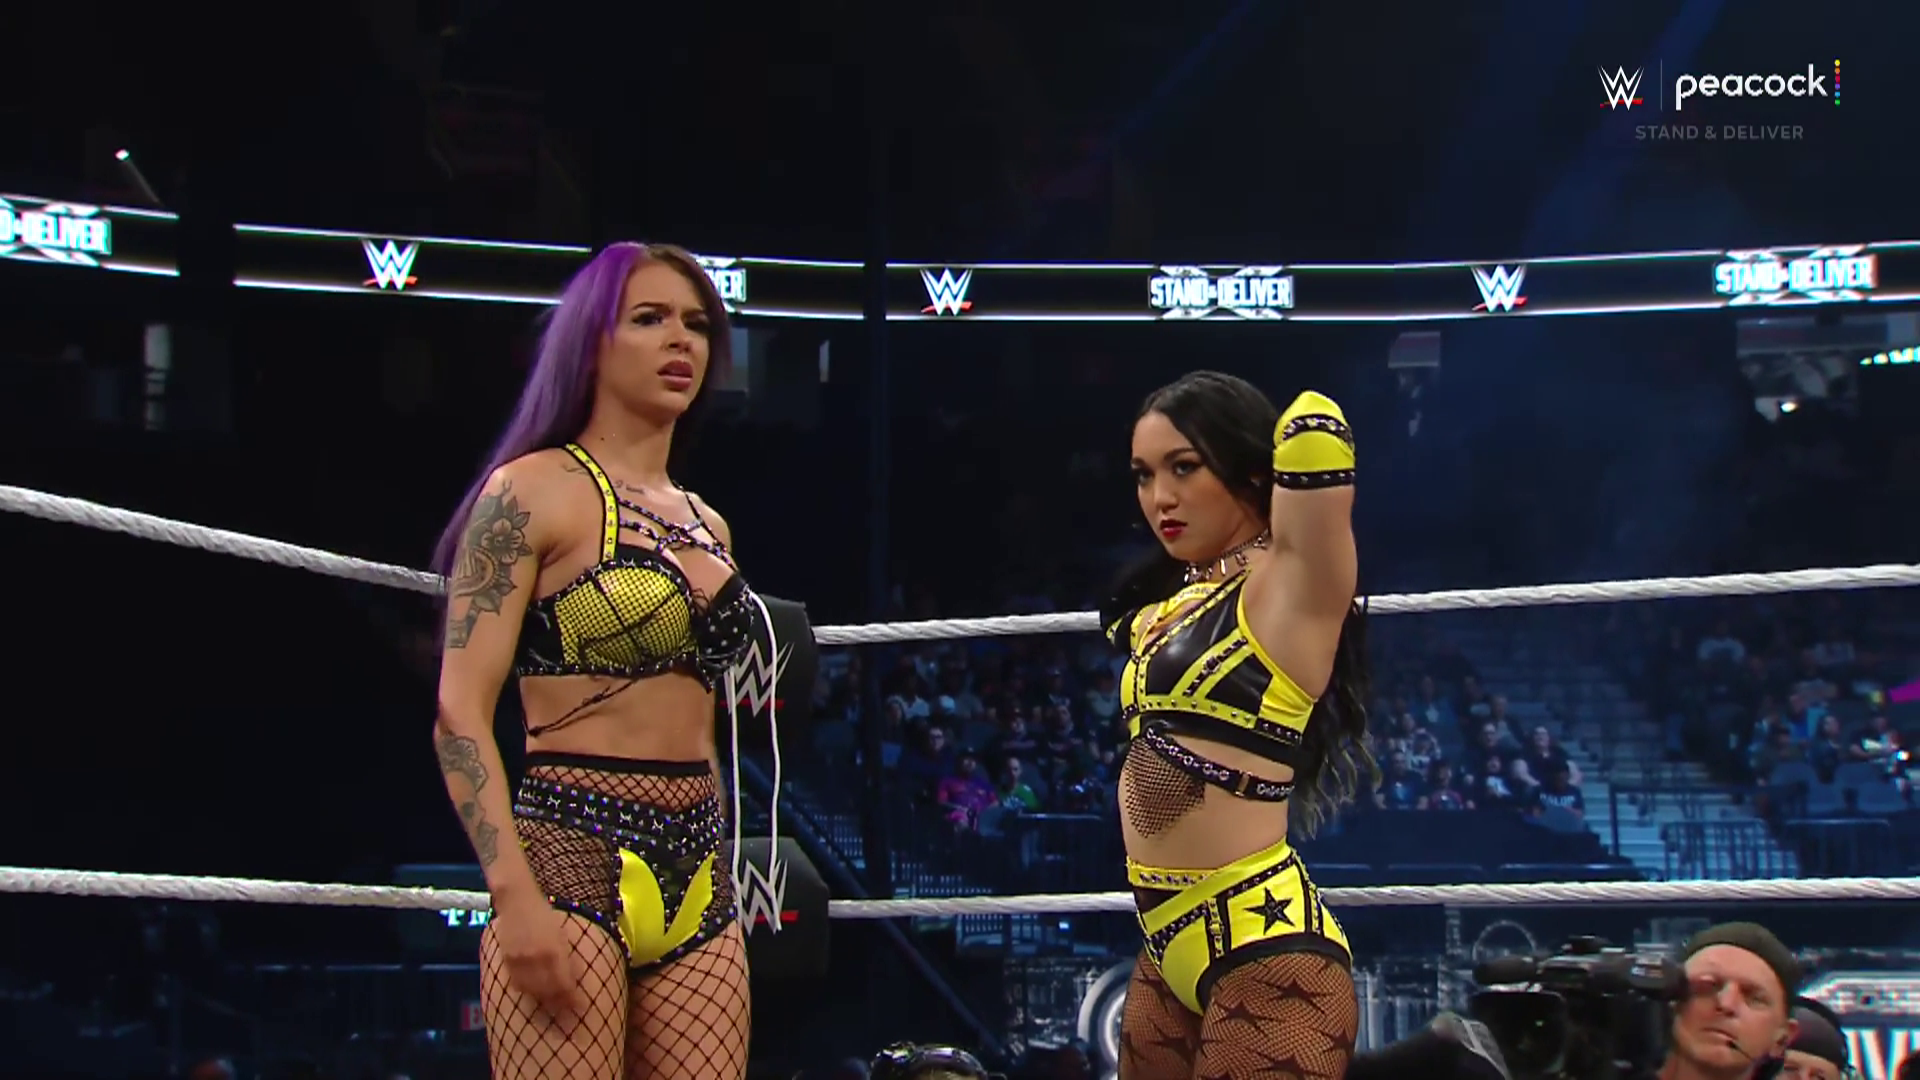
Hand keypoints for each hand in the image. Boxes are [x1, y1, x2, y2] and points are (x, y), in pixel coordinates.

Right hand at [491, 899, 588, 1019]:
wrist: (517, 901)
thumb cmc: (544, 915)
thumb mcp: (560, 934)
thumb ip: (564, 956)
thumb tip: (571, 979)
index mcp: (554, 950)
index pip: (564, 982)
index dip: (572, 997)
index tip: (580, 1007)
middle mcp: (536, 958)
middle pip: (548, 990)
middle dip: (559, 1004)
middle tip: (567, 1014)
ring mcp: (519, 960)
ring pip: (532, 990)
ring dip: (543, 1001)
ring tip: (552, 1009)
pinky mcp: (507, 960)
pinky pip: (518, 983)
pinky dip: (527, 991)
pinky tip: (534, 995)